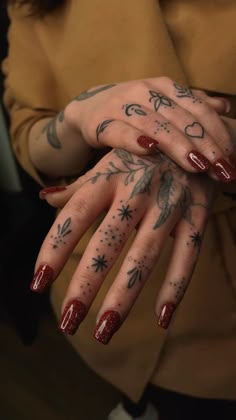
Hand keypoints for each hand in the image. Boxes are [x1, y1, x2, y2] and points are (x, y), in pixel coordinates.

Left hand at [31, 149, 215, 342]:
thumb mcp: (110, 162)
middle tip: (68, 322)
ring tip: (103, 331)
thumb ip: (79, 185)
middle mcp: (137, 190)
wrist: (197, 135)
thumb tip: (44, 197)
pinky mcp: (198, 212)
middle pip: (107, 243)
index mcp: (109, 176)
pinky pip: (188, 254)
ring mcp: (169, 202)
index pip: (75, 215)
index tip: (38, 282)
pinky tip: (162, 319)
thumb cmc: (144, 154)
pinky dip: (176, 286)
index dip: (55, 248)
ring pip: (145, 255)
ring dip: (124, 296)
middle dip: (86, 284)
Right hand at [64, 77, 235, 181]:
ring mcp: (122, 105)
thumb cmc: (136, 112)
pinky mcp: (101, 122)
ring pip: (155, 125)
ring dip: (178, 146)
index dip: (217, 134)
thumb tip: (224, 108)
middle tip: (221, 169)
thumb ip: (192, 106)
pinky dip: (134, 140)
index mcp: (166, 87)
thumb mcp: (164, 105)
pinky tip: (150, 151)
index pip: (199, 109)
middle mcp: (146, 92)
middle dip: (205, 146)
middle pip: (181, 119)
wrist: (91, 108)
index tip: (231, 159)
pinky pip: (119, 131)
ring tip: (197, 165)